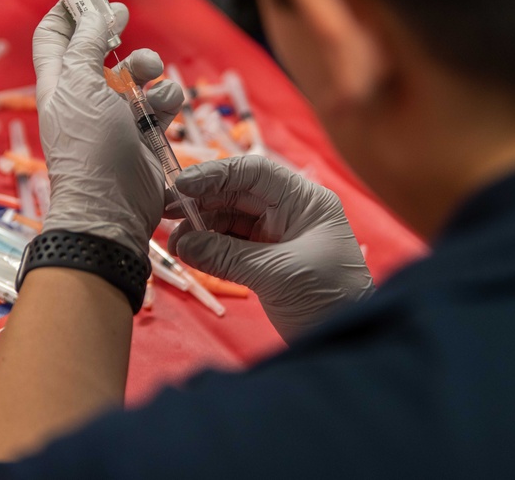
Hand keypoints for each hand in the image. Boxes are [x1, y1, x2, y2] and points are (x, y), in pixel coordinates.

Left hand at [33, 0, 182, 255]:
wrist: (112, 206)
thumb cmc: (88, 147)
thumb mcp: (80, 84)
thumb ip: (88, 40)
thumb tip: (99, 9)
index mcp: (58, 82)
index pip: (54, 35)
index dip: (69, 10)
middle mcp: (84, 96)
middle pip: (99, 48)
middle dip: (114, 31)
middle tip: (122, 17)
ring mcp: (115, 115)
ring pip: (137, 72)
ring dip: (147, 66)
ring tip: (148, 75)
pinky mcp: (143, 132)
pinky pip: (160, 101)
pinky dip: (164, 99)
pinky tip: (161, 109)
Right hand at [168, 155, 372, 342]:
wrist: (349, 342)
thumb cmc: (327, 299)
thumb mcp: (276, 274)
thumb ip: (227, 255)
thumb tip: (185, 244)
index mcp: (305, 201)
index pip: (255, 173)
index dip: (216, 174)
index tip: (182, 185)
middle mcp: (290, 211)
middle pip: (237, 193)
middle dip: (201, 201)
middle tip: (165, 209)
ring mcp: (278, 234)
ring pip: (230, 218)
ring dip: (200, 226)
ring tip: (176, 242)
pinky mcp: (267, 259)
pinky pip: (230, 243)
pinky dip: (208, 246)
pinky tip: (189, 252)